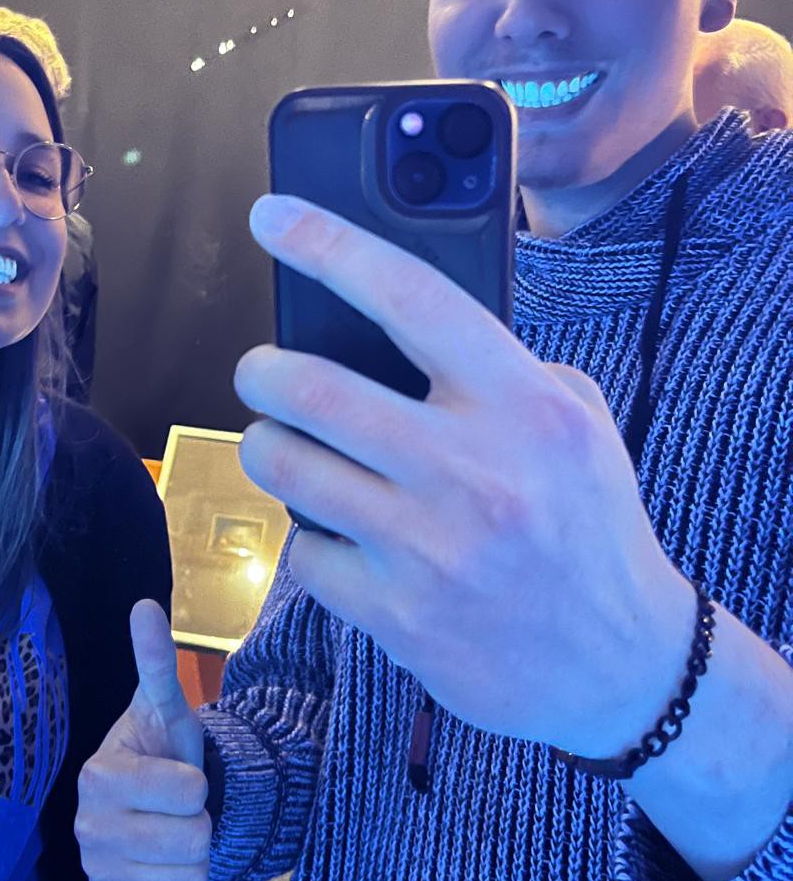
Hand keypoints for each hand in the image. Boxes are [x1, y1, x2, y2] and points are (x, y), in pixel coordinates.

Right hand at [75, 600, 210, 880]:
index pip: (187, 792)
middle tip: (183, 809)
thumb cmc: (164, 751)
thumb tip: (145, 605)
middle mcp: (86, 827)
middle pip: (191, 840)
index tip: (183, 775)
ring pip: (188, 878)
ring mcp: (97, 871)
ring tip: (178, 833)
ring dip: (197, 858)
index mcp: (98, 776)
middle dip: (201, 823)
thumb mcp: (166, 707)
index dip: (199, 783)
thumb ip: (157, 662)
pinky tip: (168, 865)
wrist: (158, 805)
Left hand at [234, 194, 693, 758]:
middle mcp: (471, 470)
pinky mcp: (398, 615)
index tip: (272, 216)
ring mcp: (429, 548)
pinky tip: (341, 539)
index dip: (328, 246)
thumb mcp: (575, 423)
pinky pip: (305, 554)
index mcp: (521, 404)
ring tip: (287, 447)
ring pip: (288, 468)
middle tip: (261, 371)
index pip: (409, 297)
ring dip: (269, 448)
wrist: (620, 665)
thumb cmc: (587, 525)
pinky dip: (310, 540)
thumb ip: (496, 369)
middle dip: (263, 371)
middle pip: (313, 390)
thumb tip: (388, 324)